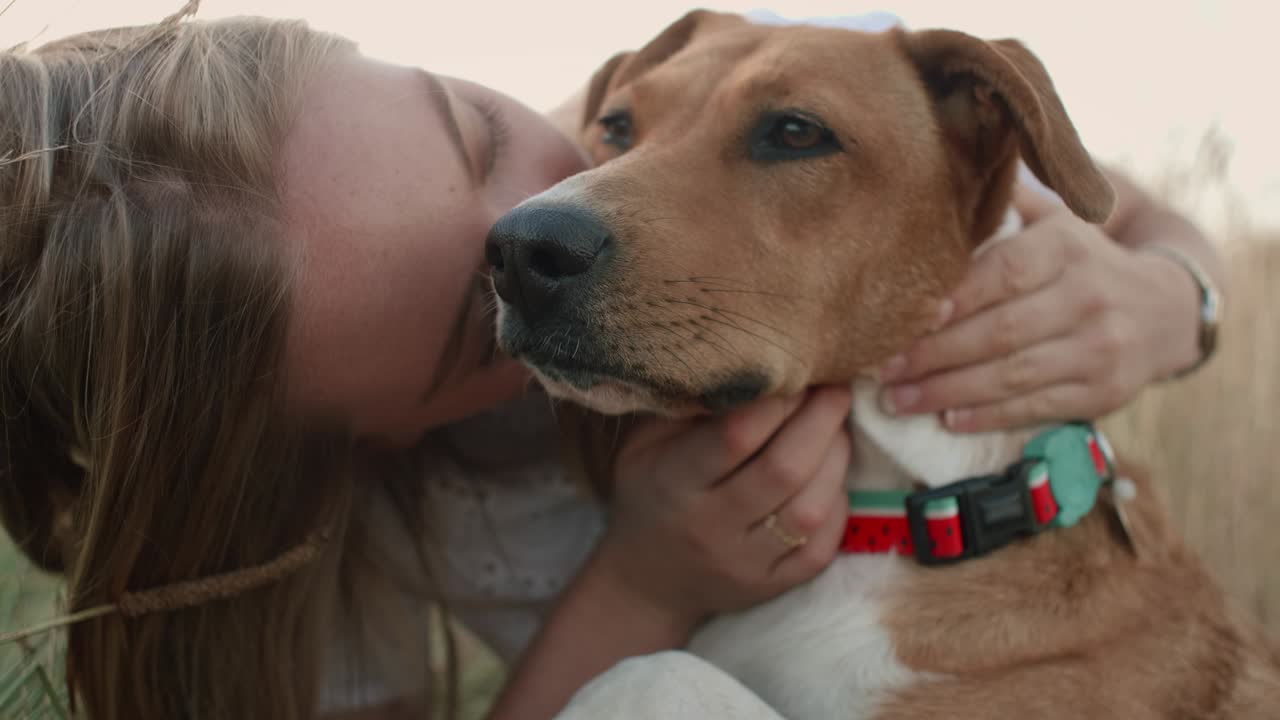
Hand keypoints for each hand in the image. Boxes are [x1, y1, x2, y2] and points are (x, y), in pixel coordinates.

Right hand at [590, 385, 852, 628]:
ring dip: (836, 460)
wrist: (645, 581)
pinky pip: (821, 547)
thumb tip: (745, 362)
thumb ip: (686, 406)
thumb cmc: (648, 493)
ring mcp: (745, 563)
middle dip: (820, 421)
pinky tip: (832, 477)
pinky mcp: (771, 586)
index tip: (796, 371)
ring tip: (838, 428)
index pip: (735, 437)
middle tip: (836, 389)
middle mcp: (711, 527)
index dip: (776, 399)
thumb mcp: (643, 444)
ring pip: (809, 510)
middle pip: (783, 470)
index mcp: (675, 484)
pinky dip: (836, 505)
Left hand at [876, 189, 1200, 431]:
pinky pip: (1038, 407)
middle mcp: (1089, 296)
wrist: (1165, 309)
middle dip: (934, 355)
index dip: (956, 297)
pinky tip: (948, 421)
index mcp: (1067, 248)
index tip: (906, 317)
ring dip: (948, 393)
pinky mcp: (1105, 391)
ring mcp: (1101, 347)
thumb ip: (1006, 209)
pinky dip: (989, 416)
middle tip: (881, 370)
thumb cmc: (1081, 262)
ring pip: (1014, 375)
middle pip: (1000, 331)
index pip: (1004, 273)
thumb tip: (941, 182)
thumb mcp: (1056, 222)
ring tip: (897, 401)